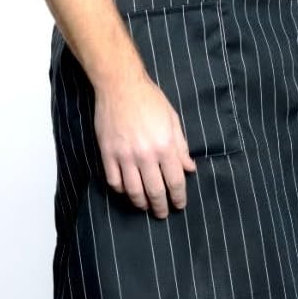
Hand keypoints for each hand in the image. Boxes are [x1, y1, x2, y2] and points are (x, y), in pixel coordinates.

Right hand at [93, 68, 196, 217]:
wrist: (120, 85)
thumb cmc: (149, 99)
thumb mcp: (172, 120)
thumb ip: (181, 147)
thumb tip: (190, 168)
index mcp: (165, 145)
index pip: (175, 181)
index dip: (179, 197)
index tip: (179, 205)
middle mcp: (146, 154)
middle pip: (155, 191)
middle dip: (161, 207)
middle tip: (163, 213)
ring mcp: (124, 156)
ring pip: (133, 191)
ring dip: (141, 203)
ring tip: (145, 206)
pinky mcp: (107, 153)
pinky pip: (114, 181)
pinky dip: (121, 190)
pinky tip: (126, 191)